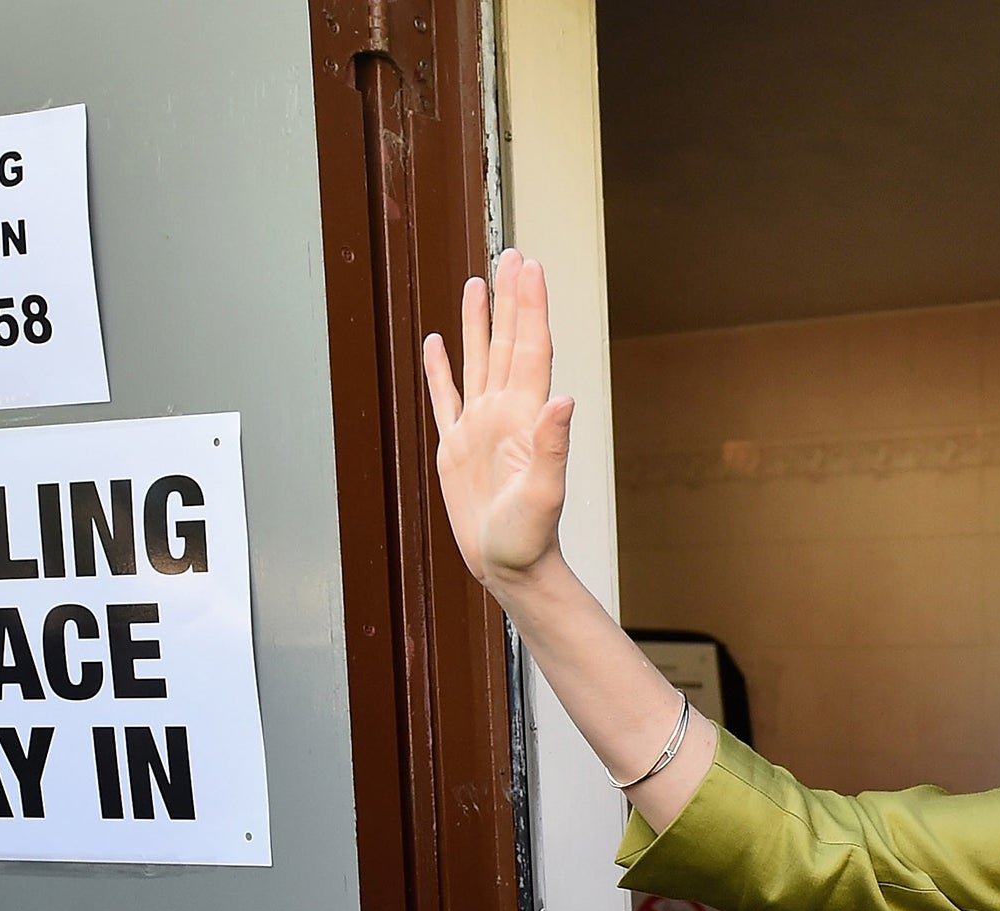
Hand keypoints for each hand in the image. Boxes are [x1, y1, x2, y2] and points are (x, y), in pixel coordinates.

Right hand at [422, 247, 575, 589]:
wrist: (509, 566)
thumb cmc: (530, 536)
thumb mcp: (545, 494)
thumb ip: (553, 446)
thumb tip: (564, 400)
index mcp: (525, 416)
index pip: (529, 347)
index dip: (530, 306)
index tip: (529, 266)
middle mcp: (503, 412)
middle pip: (507, 341)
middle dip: (510, 298)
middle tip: (513, 254)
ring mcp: (478, 426)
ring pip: (477, 359)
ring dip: (478, 321)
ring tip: (479, 282)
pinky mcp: (454, 446)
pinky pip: (445, 397)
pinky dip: (440, 369)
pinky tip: (436, 343)